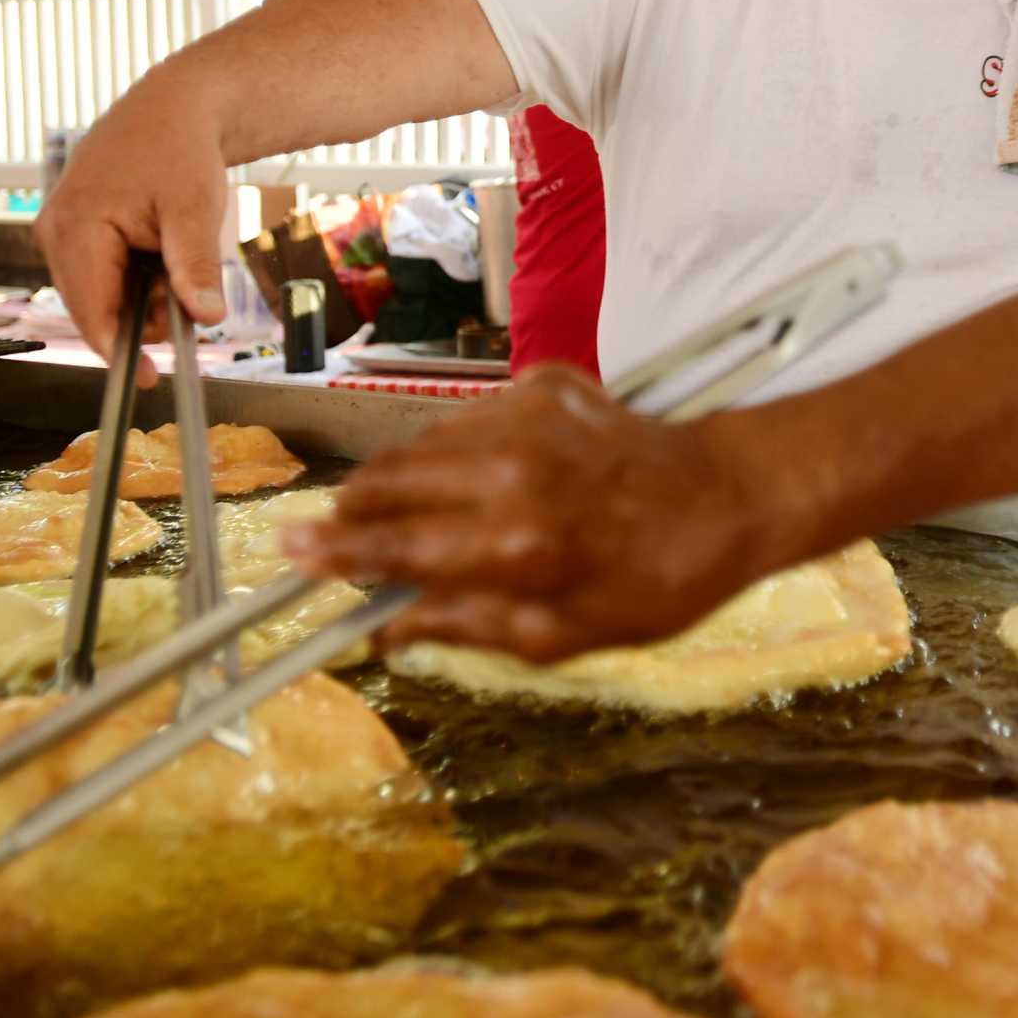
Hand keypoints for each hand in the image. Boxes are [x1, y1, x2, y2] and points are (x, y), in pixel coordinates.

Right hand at [34, 75, 227, 384]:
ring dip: (143, 294)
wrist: (173, 109)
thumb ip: (195, 265)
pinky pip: (101, 276)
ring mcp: (60, 231)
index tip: (145, 380)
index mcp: (75, 227)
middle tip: (187, 283)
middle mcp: (55, 232)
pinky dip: (135, 277)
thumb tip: (206, 317)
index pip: (90, 311)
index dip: (117, 351)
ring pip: (101, 295)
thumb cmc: (181, 151)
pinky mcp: (72, 231)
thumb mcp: (196, 209)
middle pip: (95, 308)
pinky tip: (158, 249)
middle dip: (143, 313)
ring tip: (174, 251)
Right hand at [285, 365, 785, 662]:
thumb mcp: (564, 636)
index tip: (289, 554)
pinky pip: (469, 415)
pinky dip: (456, 447)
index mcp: (513, 544)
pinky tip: (479, 477)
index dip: (334, 552)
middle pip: (390, 480)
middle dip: (352, 509)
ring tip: (398, 511)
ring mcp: (526, 415)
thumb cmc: (655, 580)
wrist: (728, 494)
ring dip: (399, 478)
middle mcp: (510, 470)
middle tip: (332, 535)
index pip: (393, 545)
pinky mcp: (545, 382)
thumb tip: (390, 629)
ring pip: (422, 441)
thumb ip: (467, 626)